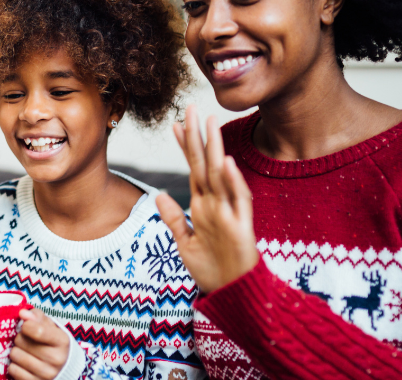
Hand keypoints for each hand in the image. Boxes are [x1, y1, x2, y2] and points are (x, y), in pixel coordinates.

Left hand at [9, 308, 69, 379]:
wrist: (63, 369)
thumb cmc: (53, 344)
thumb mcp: (51, 328)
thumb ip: (37, 317)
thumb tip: (23, 313)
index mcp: (62, 341)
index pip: (38, 330)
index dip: (26, 325)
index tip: (26, 326)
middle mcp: (56, 359)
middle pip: (21, 341)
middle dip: (20, 338)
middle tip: (27, 341)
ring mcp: (46, 374)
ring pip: (15, 355)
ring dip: (16, 351)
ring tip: (25, 352)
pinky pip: (13, 370)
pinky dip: (15, 366)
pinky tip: (23, 364)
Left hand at [156, 105, 259, 293]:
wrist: (234, 295)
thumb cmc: (212, 270)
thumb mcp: (185, 244)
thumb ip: (174, 219)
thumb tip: (159, 195)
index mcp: (202, 206)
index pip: (191, 169)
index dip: (184, 148)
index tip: (173, 125)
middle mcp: (215, 205)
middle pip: (205, 164)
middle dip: (198, 137)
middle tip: (190, 108)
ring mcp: (229, 214)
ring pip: (222, 175)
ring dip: (216, 150)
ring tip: (211, 124)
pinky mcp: (242, 227)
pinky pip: (238, 201)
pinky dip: (232, 182)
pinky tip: (225, 163)